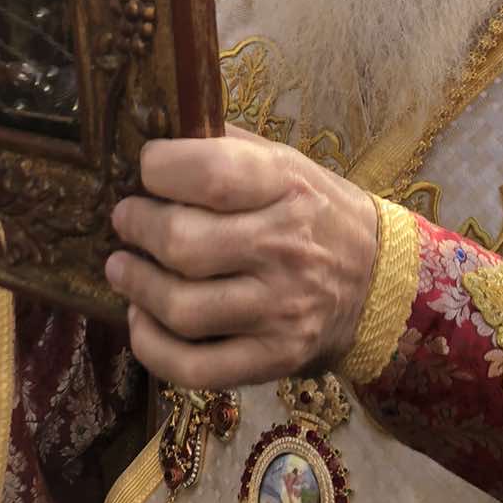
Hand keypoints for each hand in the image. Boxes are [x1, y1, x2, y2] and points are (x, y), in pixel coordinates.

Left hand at [105, 126, 378, 388]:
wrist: (380, 282)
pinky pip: (195, 368)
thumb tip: (158, 134)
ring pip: (182, 308)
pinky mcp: (273, 360)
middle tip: (125, 220)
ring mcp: (280, 311)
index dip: (159, 168)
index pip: (210, 174)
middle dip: (137, 227)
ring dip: (135, 286)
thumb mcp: (286, 162)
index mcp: (287, 187)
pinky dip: (152, 347)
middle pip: (182, 243)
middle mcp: (286, 249)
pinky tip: (142, 320)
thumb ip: (225, 147)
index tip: (146, 169)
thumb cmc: (317, 211)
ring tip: (122, 269)